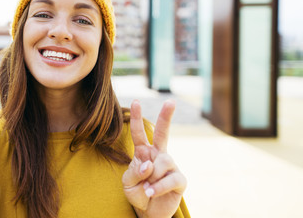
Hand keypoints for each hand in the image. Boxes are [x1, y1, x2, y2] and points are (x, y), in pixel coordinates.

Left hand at [122, 100, 186, 217]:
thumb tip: (148, 164)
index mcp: (144, 153)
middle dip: (166, 117)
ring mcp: (171, 167)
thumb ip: (134, 172)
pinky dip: (158, 186)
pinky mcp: (180, 180)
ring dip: (153, 175)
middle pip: (163, 133)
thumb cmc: (137, 193)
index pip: (140, 133)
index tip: (136, 102)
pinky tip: (151, 192)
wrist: (148, 212)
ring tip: (146, 188)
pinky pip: (171, 179)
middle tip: (170, 101)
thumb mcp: (127, 183)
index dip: (137, 118)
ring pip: (164, 161)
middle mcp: (158, 156)